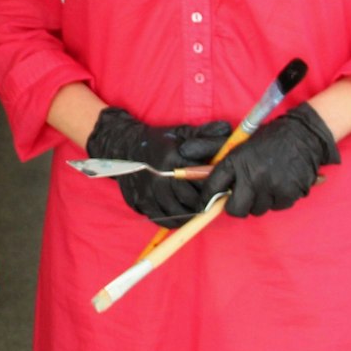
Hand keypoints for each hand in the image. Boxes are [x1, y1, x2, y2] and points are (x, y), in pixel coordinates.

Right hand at [86, 108, 232, 226]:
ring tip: (196, 211)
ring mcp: (148, 191)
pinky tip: (179, 215)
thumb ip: (205, 133)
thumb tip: (227, 130)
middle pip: (190, 200)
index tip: (220, 192)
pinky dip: (172, 220)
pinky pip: (160, 218)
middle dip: (203, 204)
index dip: (213, 189)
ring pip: (176, 213)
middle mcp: (160, 176)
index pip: (200, 181)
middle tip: (210, 205)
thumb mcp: (181, 132)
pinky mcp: (139, 201)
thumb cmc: (159, 140)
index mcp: (173, 158)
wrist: (123, 145)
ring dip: (190, 216)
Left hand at [203, 102, 340, 216]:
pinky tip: (281, 184)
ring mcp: (271, 186)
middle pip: (236, 209)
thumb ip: (231, 167)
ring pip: (258, 209)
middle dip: (236, 207)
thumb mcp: (244, 146)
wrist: (303, 133)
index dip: (208, 197)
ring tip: (266, 185)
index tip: (206, 203)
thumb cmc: (272, 139)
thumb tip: (218, 187)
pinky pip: (277, 207)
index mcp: (237, 160)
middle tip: (242, 200)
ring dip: (259, 202)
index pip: (213, 186)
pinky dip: (278, 200)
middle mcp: (252, 176)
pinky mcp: (288, 193)